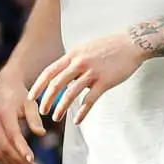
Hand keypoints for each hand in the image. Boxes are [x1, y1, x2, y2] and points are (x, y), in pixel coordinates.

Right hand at [0, 70, 45, 163]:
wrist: (2, 87)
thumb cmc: (19, 95)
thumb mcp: (30, 103)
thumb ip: (34, 118)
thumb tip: (41, 134)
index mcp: (5, 114)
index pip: (13, 136)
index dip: (22, 149)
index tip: (33, 160)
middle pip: (4, 148)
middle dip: (19, 161)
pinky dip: (5, 163)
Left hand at [29, 32, 147, 124]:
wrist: (132, 43)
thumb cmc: (109, 47)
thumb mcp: (85, 49)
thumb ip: (73, 61)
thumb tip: (63, 76)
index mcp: (72, 55)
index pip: (49, 71)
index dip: (38, 85)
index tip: (31, 97)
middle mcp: (79, 63)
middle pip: (56, 84)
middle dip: (46, 99)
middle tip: (41, 111)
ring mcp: (92, 72)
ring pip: (71, 93)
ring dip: (61, 108)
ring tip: (56, 117)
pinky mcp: (105, 81)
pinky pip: (90, 100)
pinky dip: (82, 112)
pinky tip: (77, 120)